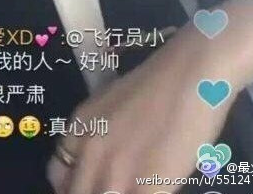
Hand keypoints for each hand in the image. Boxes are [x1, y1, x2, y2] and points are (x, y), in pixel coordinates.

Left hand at [48, 0, 252, 193]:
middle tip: (116, 185)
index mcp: (81, 127)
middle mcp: (92, 151)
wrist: (193, 70)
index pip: (58, 174)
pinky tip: (158, 188)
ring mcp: (119, 171)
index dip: (73, 185)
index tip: (90, 185)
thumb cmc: (161, 80)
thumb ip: (102, 131)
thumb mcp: (114, 101)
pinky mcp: (150, 186)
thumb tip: (105, 158)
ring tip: (137, 185)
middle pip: (76, 193)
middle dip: (94, 192)